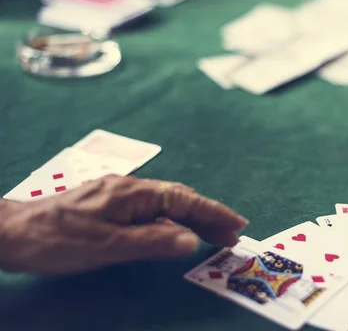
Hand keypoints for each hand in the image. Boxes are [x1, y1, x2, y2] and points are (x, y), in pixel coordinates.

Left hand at [0, 175, 247, 273]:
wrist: (11, 232)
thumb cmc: (58, 240)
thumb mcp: (107, 247)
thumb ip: (152, 242)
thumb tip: (190, 239)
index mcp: (132, 193)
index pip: (183, 200)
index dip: (212, 212)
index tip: (236, 224)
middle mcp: (129, 188)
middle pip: (178, 198)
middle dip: (207, 215)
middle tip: (231, 235)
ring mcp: (118, 195)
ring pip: (165, 204)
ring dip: (191, 219)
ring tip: (212, 236)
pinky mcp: (108, 204)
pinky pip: (150, 211)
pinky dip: (170, 222)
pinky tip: (174, 233)